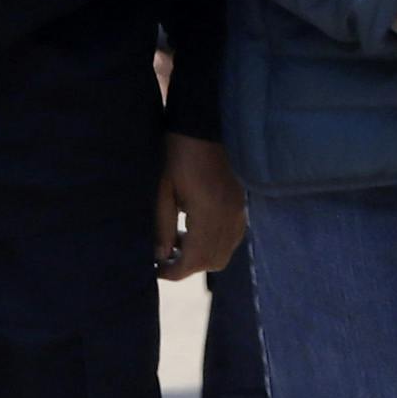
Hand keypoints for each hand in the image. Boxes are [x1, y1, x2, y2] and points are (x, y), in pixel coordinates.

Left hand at [155, 132, 243, 278]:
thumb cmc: (178, 154)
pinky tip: (195, 229)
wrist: (204, 126)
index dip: (174, 271)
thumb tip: (160, 255)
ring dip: (201, 256)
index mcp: (209, 212)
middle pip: (212, 261)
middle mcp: (229, 216)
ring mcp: (238, 211)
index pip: (194, 259)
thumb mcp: (163, 190)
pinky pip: (232, 238)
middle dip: (188, 266)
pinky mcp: (240, 205)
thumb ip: (162, 225)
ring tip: (178, 241)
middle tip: (165, 255)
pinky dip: (214, 244)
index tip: (156, 269)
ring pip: (224, 253)